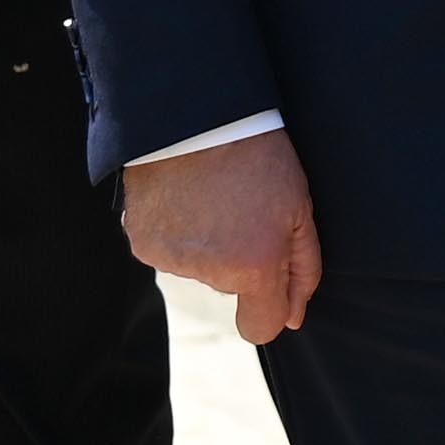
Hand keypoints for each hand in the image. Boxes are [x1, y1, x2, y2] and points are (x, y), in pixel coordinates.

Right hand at [123, 130, 320, 343]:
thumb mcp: (300, 208)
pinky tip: (187, 199)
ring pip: (199, 269)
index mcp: (255, 265)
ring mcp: (171, 260)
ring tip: (215, 198)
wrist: (199, 117)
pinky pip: (169, 252)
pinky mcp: (143, 244)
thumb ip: (302, 270)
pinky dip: (178, 233)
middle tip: (244, 208)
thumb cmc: (260, 157)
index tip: (272, 282)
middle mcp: (209, 272)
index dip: (271, 306)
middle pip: (231, 288)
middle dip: (242, 259)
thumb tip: (293, 319)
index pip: (262, 327)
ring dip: (208, 245)